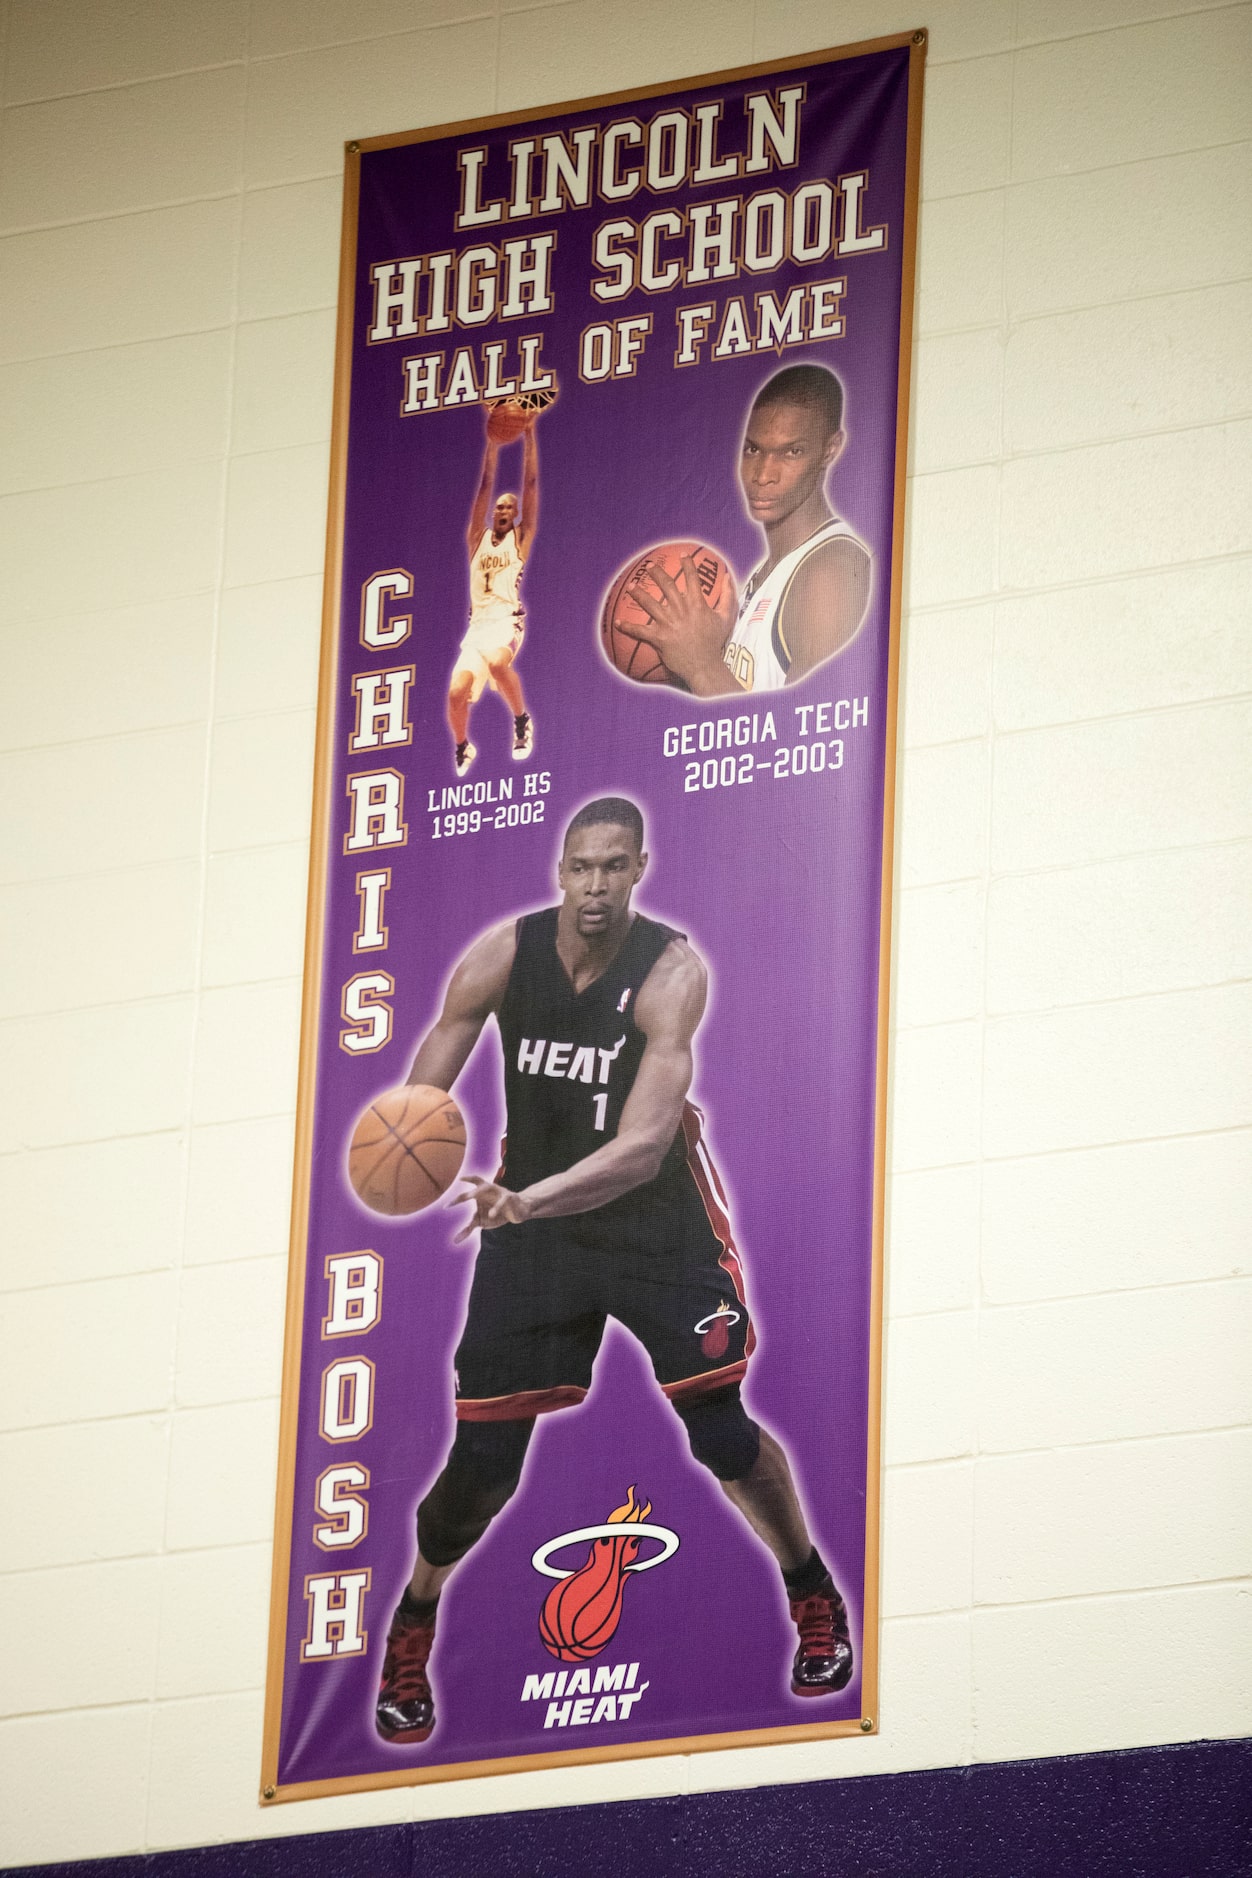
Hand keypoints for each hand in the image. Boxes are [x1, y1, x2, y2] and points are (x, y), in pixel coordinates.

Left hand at [450, 1175, 531, 1240]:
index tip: (446, 1206)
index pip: (466, 1193)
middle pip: (476, 1186)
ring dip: (480, 1192)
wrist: (520, 1210)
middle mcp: (488, 1189)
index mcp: (479, 1193)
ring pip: (488, 1187)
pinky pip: (502, 1201)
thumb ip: (468, 1228)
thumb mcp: (481, 1221)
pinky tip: (491, 1215)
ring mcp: (498, 1191)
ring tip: (470, 1197)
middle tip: (460, 1199)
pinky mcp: (509, 1197)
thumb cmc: (496, 1213)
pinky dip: (496, 1208)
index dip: (456, 1199)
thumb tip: (454, 1241)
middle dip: (469, 1192)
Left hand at [620, 555, 735, 695]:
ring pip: (649, 604)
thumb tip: (729, 577)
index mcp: (697, 604)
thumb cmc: (715, 642)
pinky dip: (628, 627)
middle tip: (649, 567)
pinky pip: (640, 631)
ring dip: (638, 594)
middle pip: (666, 586)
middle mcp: (681, 610)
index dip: (688, 564)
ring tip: (631, 586)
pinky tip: (617, 622)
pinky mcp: (659, 637)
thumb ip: (729, 597)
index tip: (683, 555)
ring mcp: (668, 623)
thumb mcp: (726, 618)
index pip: (692, 578)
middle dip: (656, 574)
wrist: (704, 666)